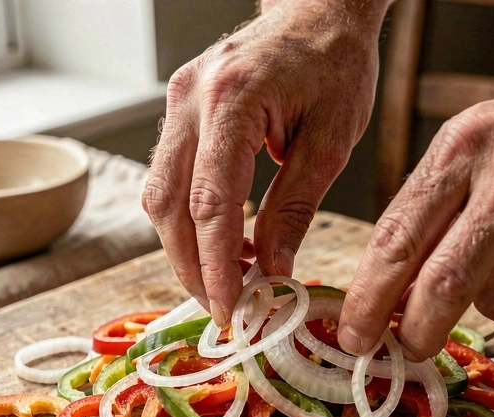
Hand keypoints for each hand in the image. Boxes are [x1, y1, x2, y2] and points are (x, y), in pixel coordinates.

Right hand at [143, 0, 388, 325]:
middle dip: (190, 266)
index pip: (211, 203)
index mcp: (232, 100)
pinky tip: (221, 243)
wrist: (318, 10)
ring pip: (158, 194)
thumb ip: (295, 208)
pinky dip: (188, 218)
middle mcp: (191, 98)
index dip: (215, 266)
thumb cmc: (335, 65)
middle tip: (223, 307)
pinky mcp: (178, 109)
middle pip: (168, 204)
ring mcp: (177, 101)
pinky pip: (169, 176)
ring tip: (226, 280)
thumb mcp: (331, 141)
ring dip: (184, 247)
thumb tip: (273, 271)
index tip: (230, 310)